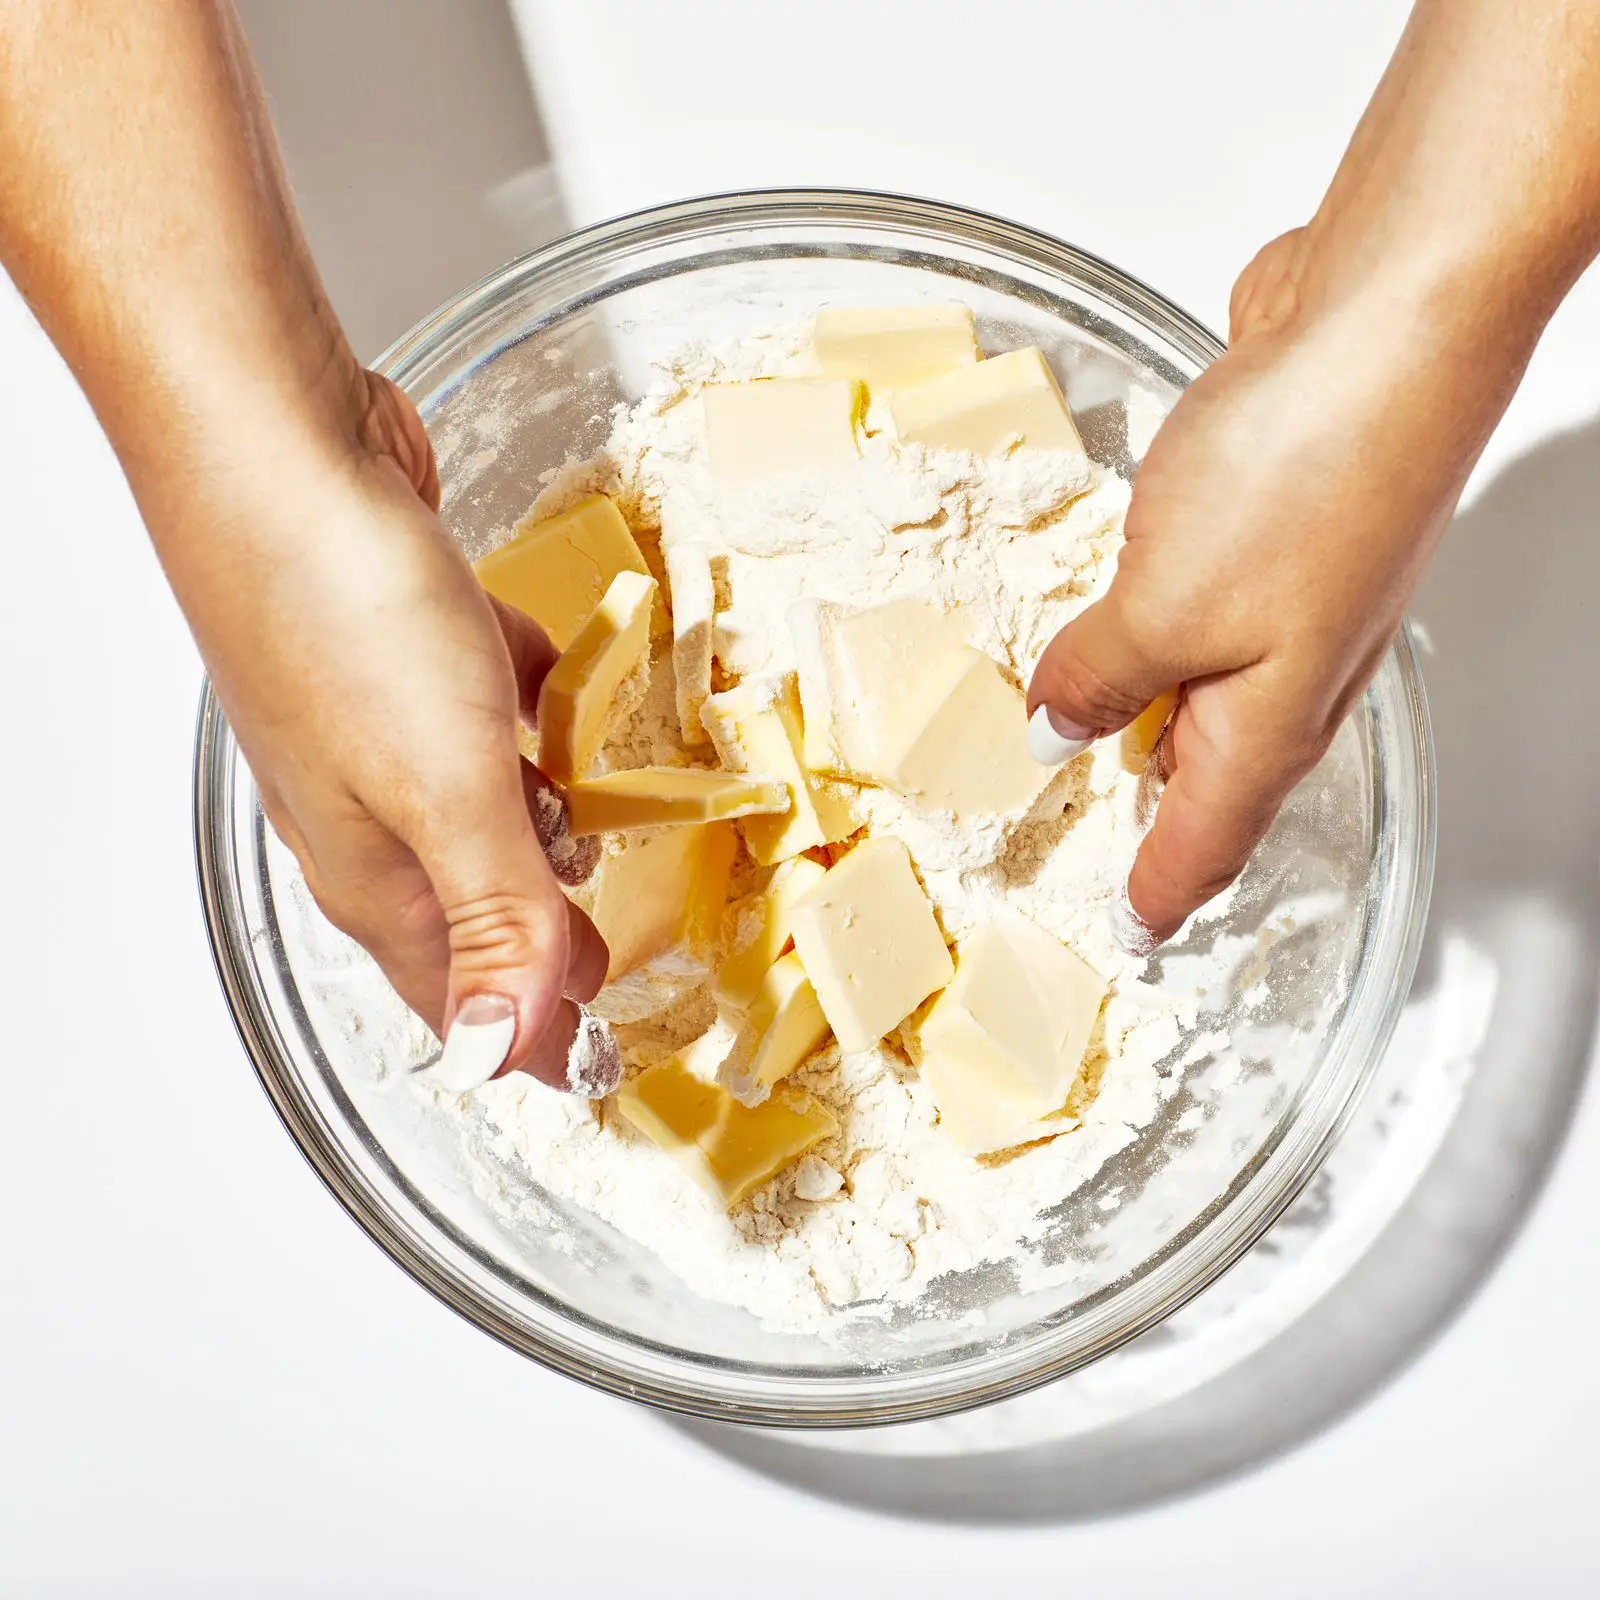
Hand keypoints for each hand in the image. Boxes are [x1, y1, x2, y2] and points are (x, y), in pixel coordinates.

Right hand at [180, 371, 608, 1088]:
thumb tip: (503, 1055)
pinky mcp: (405, 651)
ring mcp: (384, 730)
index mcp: (375, 876)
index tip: (619, 1061)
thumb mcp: (446, 790)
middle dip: (555, 940)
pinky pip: (486, 711)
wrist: (278, 444)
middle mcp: (373, 815)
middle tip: (634, 958)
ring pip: (485, 810)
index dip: (544, 1037)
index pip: (466, 1000)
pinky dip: (531, 718)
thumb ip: (492, 918)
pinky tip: (559, 703)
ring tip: (611, 839)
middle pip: (481, 911)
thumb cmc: (342, 615)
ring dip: (547, 829)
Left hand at [1028, 230, 1523, 947]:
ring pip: (1200, 687)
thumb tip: (1056, 728)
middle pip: (1206, 775)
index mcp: (1264, 726)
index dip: (1156, 893)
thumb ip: (1098, 677)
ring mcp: (1286, 602)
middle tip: (1089, 843)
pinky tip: (1115, 615)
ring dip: (1139, 714)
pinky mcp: (1273, 530)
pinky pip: (1198, 607)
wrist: (1391, 322)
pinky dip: (1150, 626)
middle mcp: (1286, 677)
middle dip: (1145, 814)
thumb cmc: (1311, 472)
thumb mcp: (1163, 607)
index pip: (1202, 846)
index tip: (1126, 931)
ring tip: (1079, 737)